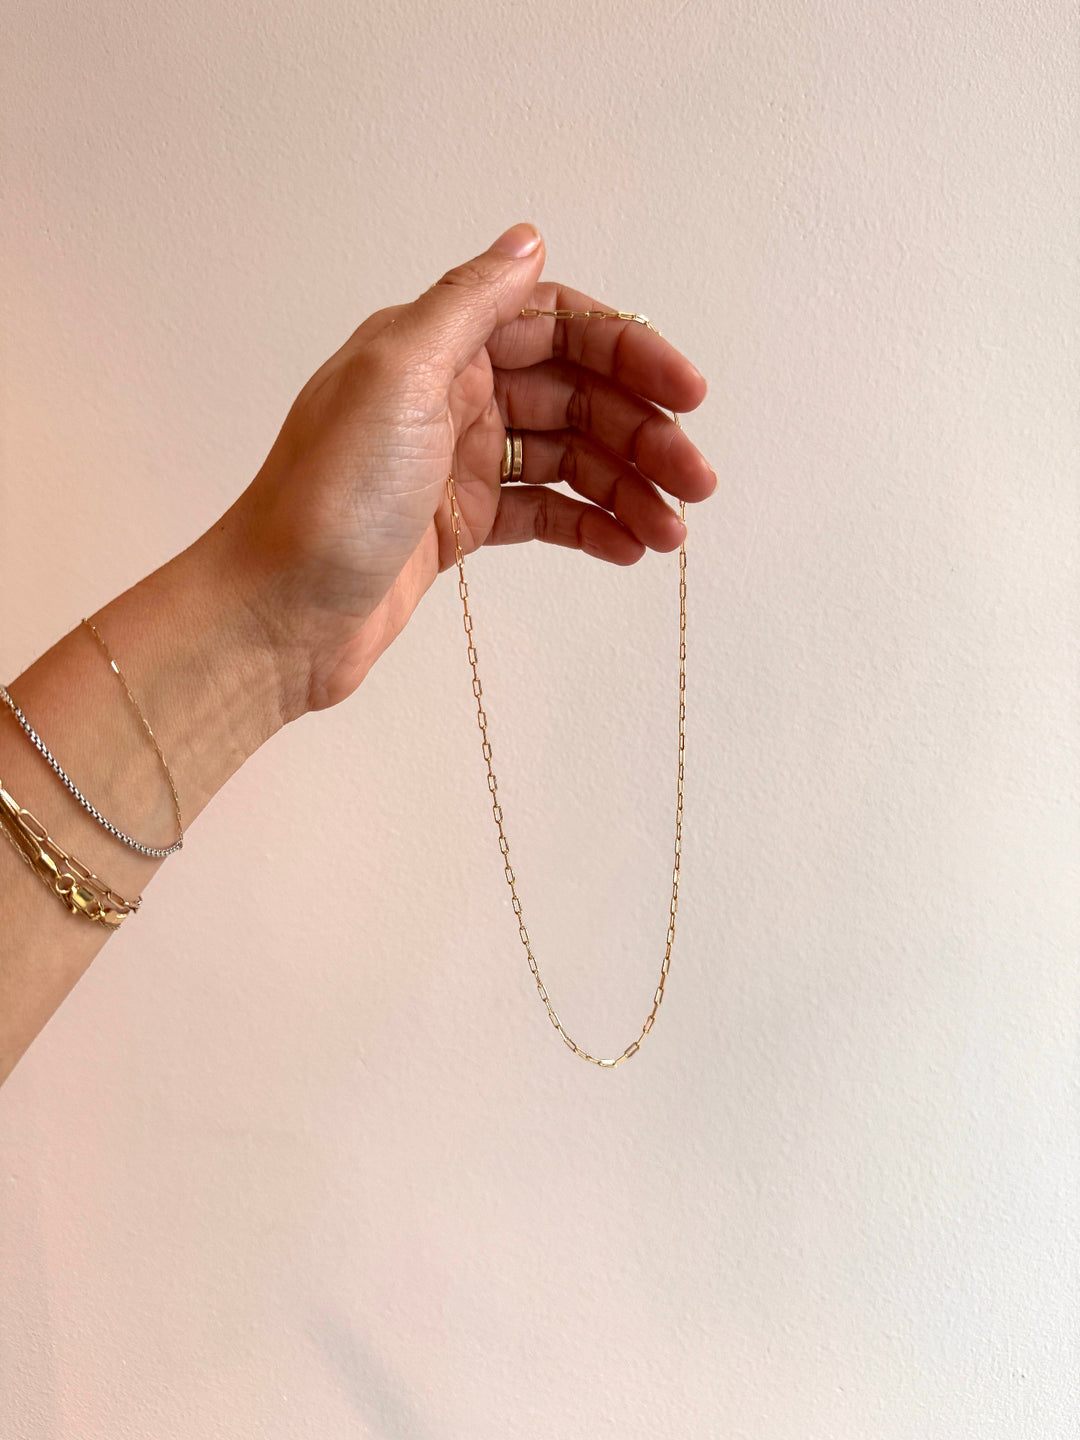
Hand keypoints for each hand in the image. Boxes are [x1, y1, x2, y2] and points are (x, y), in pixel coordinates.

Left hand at [214, 223, 715, 718]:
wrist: (278, 614)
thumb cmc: (330, 493)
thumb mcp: (398, 373)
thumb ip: (470, 303)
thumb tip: (529, 238)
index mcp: (437, 345)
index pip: (556, 326)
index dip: (627, 354)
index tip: (686, 393)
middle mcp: (452, 393)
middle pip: (574, 396)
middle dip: (642, 432)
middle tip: (697, 480)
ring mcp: (459, 462)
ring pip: (568, 459)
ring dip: (628, 488)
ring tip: (672, 533)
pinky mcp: (461, 525)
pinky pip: (544, 513)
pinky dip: (590, 527)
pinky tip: (629, 548)